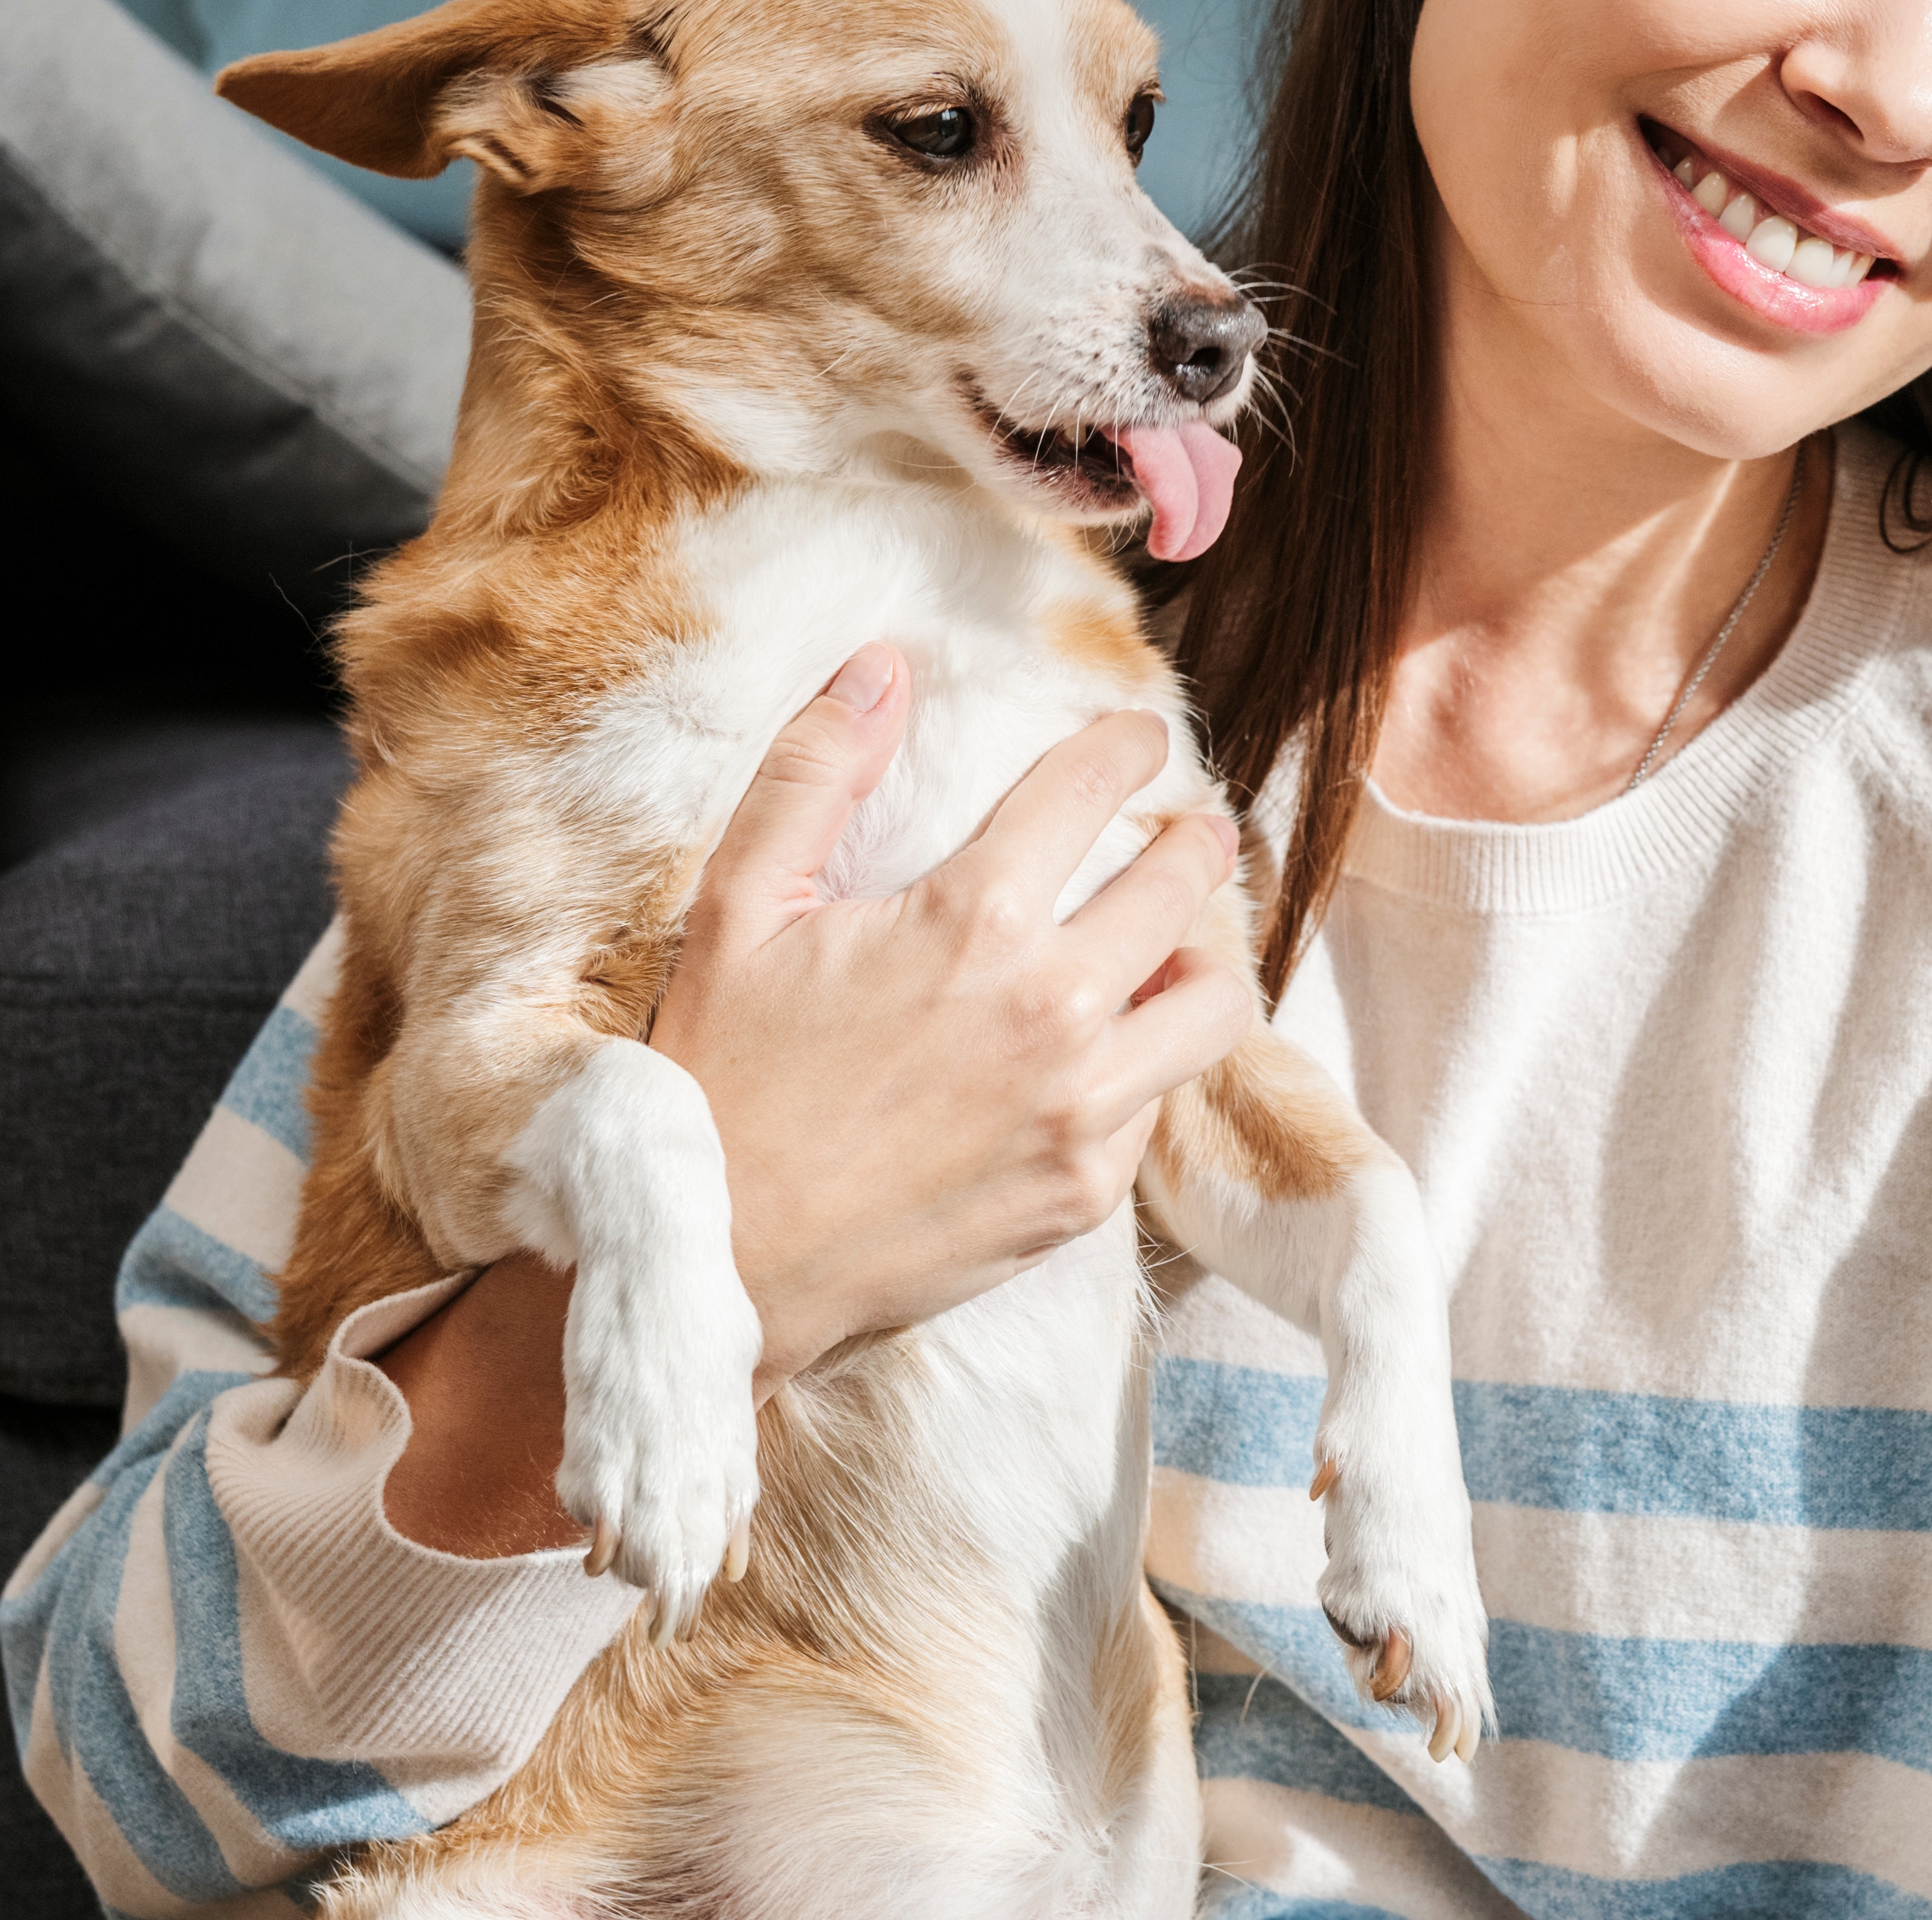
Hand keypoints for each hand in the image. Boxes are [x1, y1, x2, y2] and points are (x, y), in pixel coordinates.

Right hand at [650, 641, 1256, 1386]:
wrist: (716, 1264)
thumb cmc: (717, 1081)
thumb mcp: (737, 908)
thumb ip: (815, 774)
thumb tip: (881, 667)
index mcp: (975, 920)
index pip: (1091, 792)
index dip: (1126, 748)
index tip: (1141, 739)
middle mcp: (1056, 1008)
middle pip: (1184, 887)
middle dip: (1195, 842)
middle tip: (1191, 831)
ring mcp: (1083, 1107)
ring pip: (1214, 1005)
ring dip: (1202, 961)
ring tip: (1173, 948)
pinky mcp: (1086, 1191)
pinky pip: (1159, 1105)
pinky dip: (1146, 1068)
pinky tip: (1106, 1056)